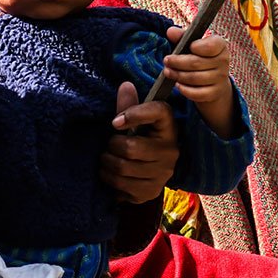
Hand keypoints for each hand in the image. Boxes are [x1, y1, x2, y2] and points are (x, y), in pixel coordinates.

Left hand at [100, 81, 179, 203]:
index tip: (114, 122)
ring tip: (107, 159)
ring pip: (122, 168)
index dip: (134, 113)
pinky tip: (112, 175)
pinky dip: (110, 180)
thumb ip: (129, 106)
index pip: (158, 112)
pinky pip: (121, 186)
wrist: (151, 172)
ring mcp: (162, 174)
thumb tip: (125, 85)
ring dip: (106, 164)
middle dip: (111, 146)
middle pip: (130, 148)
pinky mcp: (151, 191)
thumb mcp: (137, 122)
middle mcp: (170, 150)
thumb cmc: (141, 139)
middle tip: (108, 146)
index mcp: (168, 127)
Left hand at [163, 25, 239, 137]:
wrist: (215, 80)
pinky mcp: (215, 93)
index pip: (210, 46)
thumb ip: (182, 36)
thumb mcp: (193, 44)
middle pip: (196, 63)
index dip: (196, 46)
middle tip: (166, 61)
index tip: (187, 46)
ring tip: (168, 72)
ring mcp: (220, 79)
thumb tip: (170, 31)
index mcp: (220, 45)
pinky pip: (197, 93)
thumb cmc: (201, 57)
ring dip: (177, 75)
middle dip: (177, 62)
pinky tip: (178, 85)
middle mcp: (223, 61)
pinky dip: (185, 90)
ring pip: (194, 78)